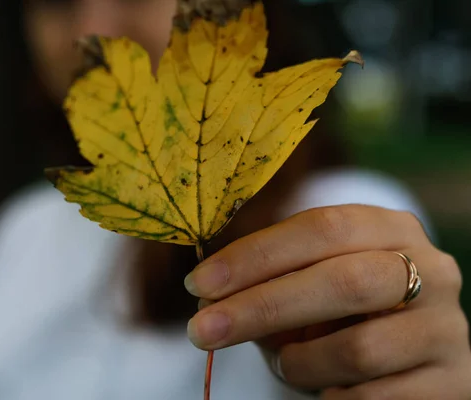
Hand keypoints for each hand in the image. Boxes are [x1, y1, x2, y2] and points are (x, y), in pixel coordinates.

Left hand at [184, 205, 470, 398]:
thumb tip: (206, 295)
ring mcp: (447, 328)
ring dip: (300, 362)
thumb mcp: (309, 279)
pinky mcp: (453, 383)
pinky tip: (323, 389)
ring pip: (357, 350)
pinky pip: (373, 399)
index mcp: (388, 228)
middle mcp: (430, 269)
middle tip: (202, 331)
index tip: (199, 283)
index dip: (255, 255)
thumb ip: (268, 278)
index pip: (321, 227)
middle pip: (342, 282)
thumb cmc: (343, 308)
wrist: (409, 351)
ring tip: (287, 363)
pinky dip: (331, 396)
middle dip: (261, 307)